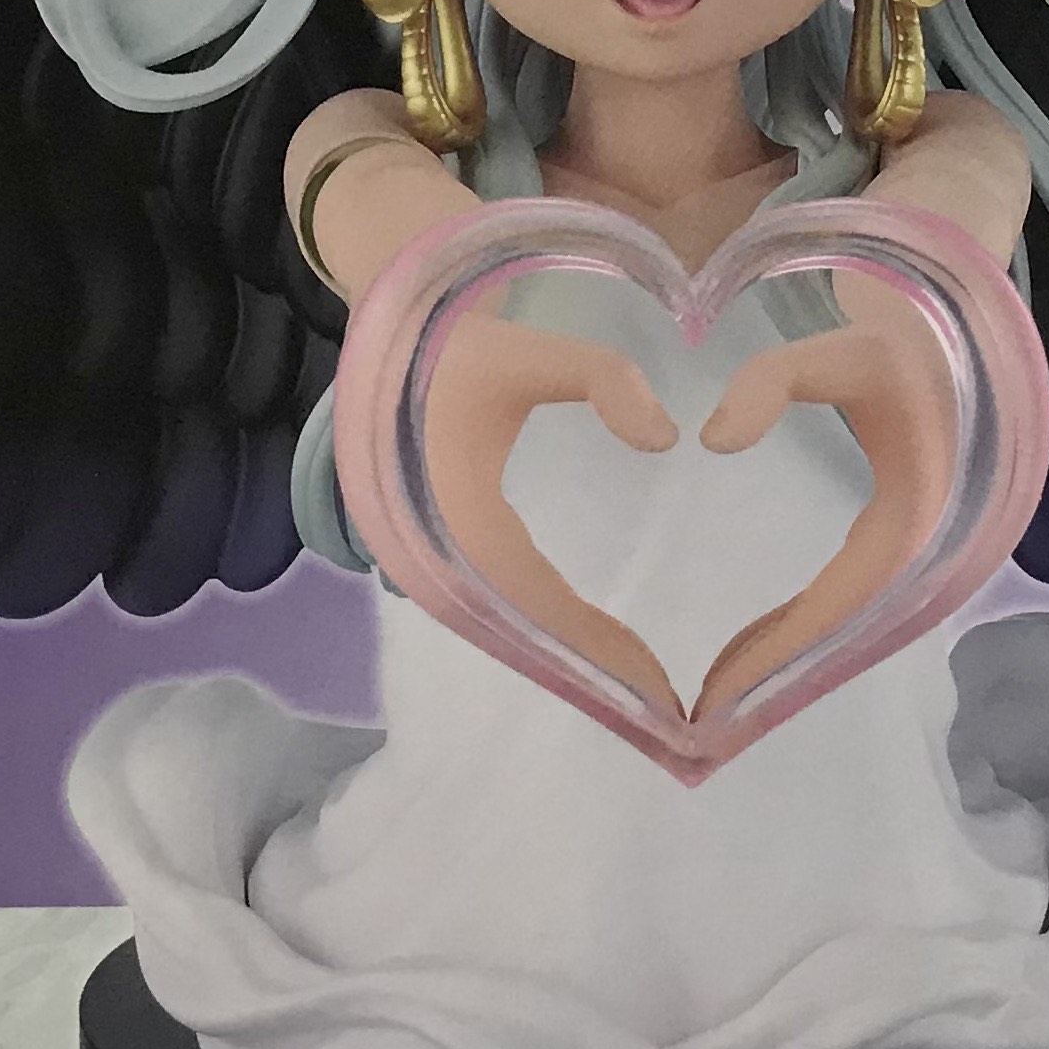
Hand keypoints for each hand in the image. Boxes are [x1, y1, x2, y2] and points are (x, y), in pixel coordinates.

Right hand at [421, 310, 685, 720]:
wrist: (382, 339)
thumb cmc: (448, 348)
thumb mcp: (525, 350)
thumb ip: (600, 378)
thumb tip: (667, 440)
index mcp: (447, 513)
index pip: (530, 598)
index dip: (591, 644)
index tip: (654, 686)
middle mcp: (429, 553)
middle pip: (518, 631)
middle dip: (588, 671)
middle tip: (664, 709)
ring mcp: (428, 557)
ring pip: (504, 627)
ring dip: (568, 658)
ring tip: (642, 688)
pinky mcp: (439, 550)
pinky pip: (498, 604)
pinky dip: (548, 629)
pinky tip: (597, 643)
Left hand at [692, 290, 957, 718]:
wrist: (954, 334)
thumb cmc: (898, 344)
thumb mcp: (838, 350)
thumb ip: (773, 381)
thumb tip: (712, 442)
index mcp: (919, 513)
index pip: (843, 602)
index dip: (785, 647)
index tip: (724, 690)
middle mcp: (926, 548)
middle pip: (846, 634)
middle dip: (781, 680)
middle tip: (709, 725)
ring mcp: (917, 552)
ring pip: (847, 629)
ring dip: (789, 666)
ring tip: (718, 702)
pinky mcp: (898, 544)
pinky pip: (846, 604)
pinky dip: (800, 633)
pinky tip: (751, 651)